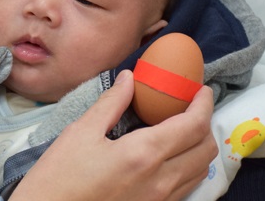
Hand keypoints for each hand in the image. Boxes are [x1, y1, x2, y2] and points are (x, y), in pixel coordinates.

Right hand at [12, 70, 217, 200]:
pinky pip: (186, 187)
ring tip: (183, 128)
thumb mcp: (80, 133)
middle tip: (192, 106)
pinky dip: (188, 166)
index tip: (201, 89)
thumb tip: (129, 78)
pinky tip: (169, 156)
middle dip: (206, 123)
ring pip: (200, 171)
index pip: (193, 125)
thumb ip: (111, 103)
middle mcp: (160, 180)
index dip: (204, 104)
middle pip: (205, 149)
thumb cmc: (58, 177)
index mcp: (143, 154)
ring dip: (199, 145)